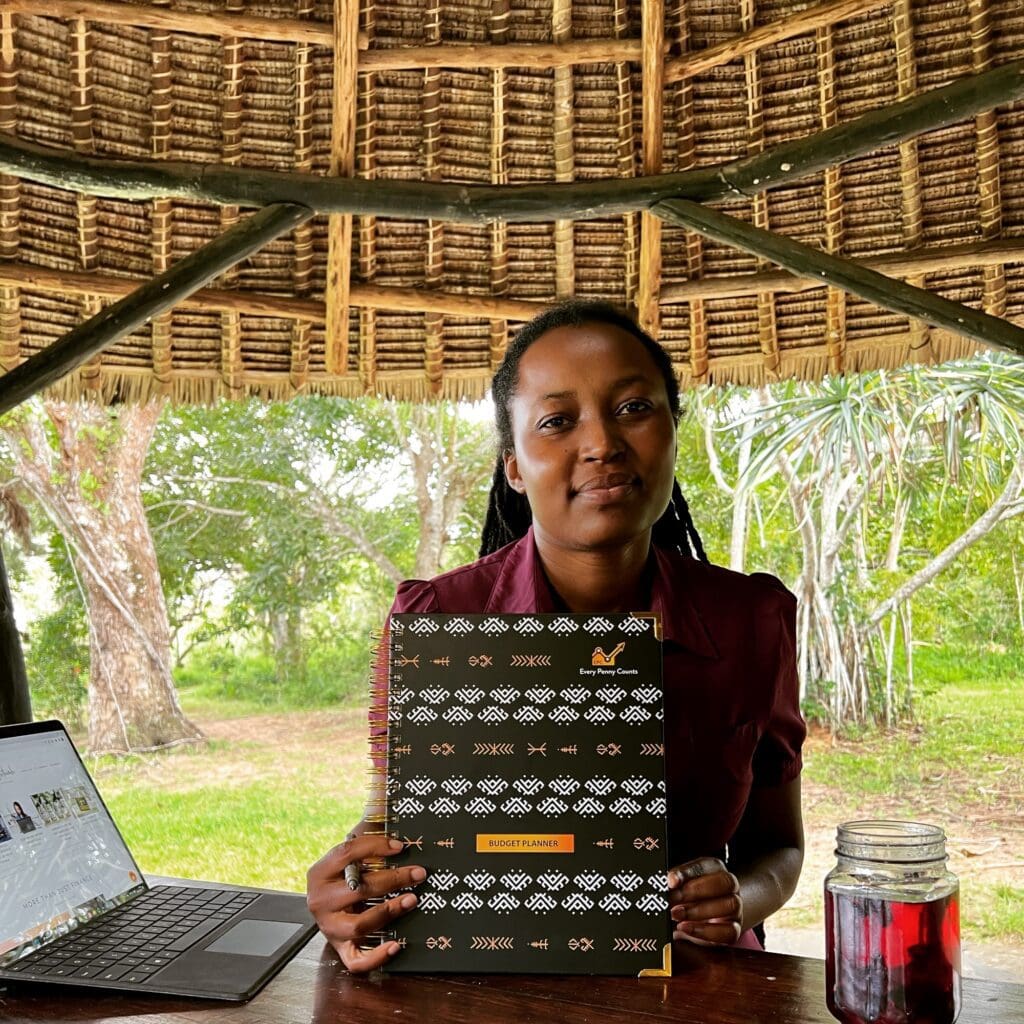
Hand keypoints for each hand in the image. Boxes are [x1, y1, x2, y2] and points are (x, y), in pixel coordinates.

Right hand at [306, 829, 425, 972]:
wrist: (330, 900)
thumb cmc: (346, 874)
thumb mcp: (350, 856)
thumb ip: (368, 843)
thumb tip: (396, 831)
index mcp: (320, 872)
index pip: (347, 853)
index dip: (376, 847)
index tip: (400, 847)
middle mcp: (319, 901)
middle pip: (358, 889)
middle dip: (393, 880)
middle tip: (418, 874)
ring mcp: (328, 927)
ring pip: (360, 924)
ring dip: (389, 911)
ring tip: (411, 899)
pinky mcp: (340, 949)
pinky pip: (356, 960)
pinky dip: (376, 956)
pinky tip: (396, 945)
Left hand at [667, 856, 742, 945]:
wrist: (707, 918)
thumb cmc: (690, 896)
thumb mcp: (681, 885)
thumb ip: (674, 882)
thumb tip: (662, 882)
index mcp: (715, 869)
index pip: (705, 865)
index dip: (687, 872)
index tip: (670, 880)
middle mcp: (730, 886)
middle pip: (725, 882)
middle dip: (696, 891)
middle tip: (672, 898)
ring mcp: (736, 909)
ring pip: (730, 905)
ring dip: (699, 911)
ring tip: (676, 914)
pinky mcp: (734, 930)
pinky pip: (729, 932)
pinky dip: (706, 931)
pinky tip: (685, 928)